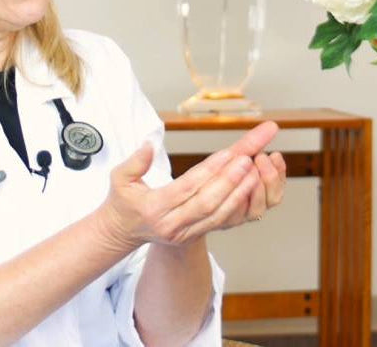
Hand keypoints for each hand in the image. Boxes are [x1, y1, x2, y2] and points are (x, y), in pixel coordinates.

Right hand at [97, 121, 283, 249]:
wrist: (122, 232)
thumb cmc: (122, 201)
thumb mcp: (119, 179)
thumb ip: (134, 162)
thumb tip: (148, 144)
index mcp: (154, 209)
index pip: (187, 188)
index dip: (210, 171)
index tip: (229, 153)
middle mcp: (173, 224)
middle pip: (208, 201)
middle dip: (232, 179)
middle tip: (251, 157)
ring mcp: (186, 232)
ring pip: (219, 213)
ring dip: (241, 191)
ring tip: (257, 168)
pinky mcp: (196, 233)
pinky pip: (222, 219)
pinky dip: (239, 202)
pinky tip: (252, 183)